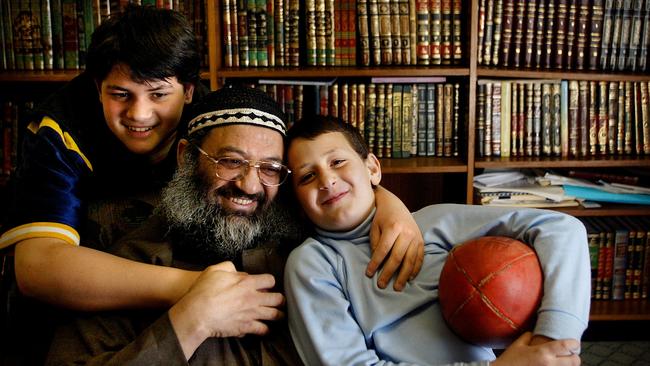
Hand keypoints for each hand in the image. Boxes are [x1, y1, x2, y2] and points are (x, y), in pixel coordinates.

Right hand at [168, 261, 283, 358]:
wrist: (197, 314)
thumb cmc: (203, 291)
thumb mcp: (214, 270)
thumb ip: (229, 267)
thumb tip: (236, 271)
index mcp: (247, 283)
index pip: (270, 280)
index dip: (270, 282)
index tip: (267, 285)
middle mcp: (253, 298)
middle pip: (278, 299)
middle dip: (280, 299)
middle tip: (279, 301)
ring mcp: (251, 314)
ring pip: (274, 315)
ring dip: (278, 315)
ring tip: (279, 315)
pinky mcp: (245, 327)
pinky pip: (262, 329)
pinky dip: (265, 329)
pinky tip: (265, 328)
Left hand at [368, 186, 423, 290]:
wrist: (395, 204)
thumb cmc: (382, 217)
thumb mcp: (375, 228)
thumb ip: (376, 244)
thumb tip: (377, 263)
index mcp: (393, 227)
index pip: (383, 250)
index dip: (376, 263)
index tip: (369, 274)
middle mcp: (407, 233)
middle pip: (397, 257)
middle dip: (388, 273)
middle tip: (381, 285)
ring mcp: (416, 237)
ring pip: (410, 260)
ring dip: (403, 275)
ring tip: (397, 287)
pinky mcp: (421, 240)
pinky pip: (420, 258)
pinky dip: (415, 269)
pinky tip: (410, 278)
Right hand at [491, 332, 580, 365]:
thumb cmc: (510, 360)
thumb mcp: (518, 345)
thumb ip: (529, 337)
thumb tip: (534, 333)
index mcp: (543, 352)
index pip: (566, 346)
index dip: (574, 343)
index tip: (575, 343)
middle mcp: (549, 364)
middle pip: (574, 361)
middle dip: (575, 357)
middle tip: (570, 354)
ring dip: (568, 365)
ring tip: (563, 361)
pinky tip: (553, 365)